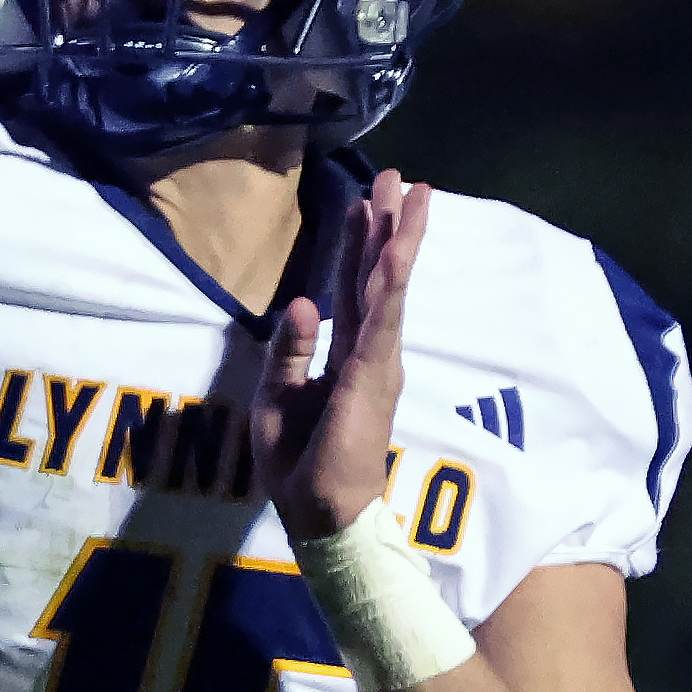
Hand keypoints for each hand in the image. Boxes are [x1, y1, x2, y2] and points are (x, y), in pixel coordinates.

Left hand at [256, 164, 430, 540]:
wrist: (320, 513)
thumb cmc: (298, 464)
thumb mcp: (278, 398)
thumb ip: (292, 350)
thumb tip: (302, 300)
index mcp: (344, 357)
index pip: (353, 290)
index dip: (357, 246)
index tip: (364, 203)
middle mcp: (368, 353)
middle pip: (379, 277)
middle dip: (391, 226)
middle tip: (404, 178)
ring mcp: (376, 362)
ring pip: (389, 287)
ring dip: (400, 239)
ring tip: (413, 193)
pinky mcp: (373, 376)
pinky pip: (382, 319)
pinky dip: (389, 281)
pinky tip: (395, 249)